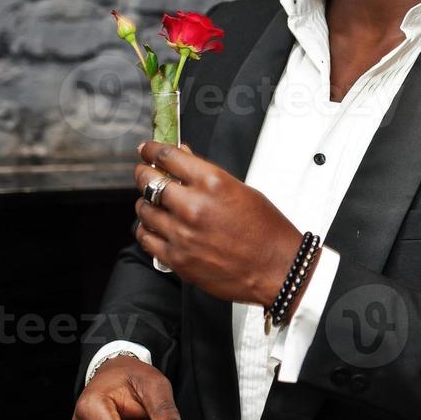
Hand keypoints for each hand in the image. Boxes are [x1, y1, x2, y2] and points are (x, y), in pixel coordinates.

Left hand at [133, 141, 303, 306]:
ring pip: (144, 210)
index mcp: (212, 182)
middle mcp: (193, 206)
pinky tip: (155, 227)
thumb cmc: (267, 231)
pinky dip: (147, 230)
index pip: (167, 156)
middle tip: (145, 173)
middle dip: (143, 173)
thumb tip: (183, 158)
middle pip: (148, 181)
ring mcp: (182, 234)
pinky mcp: (178, 259)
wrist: (277, 269)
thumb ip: (207, 175)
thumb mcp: (241, 190)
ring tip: (153, 204)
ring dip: (145, 203)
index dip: (151, 150)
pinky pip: (146, 239)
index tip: (147, 150)